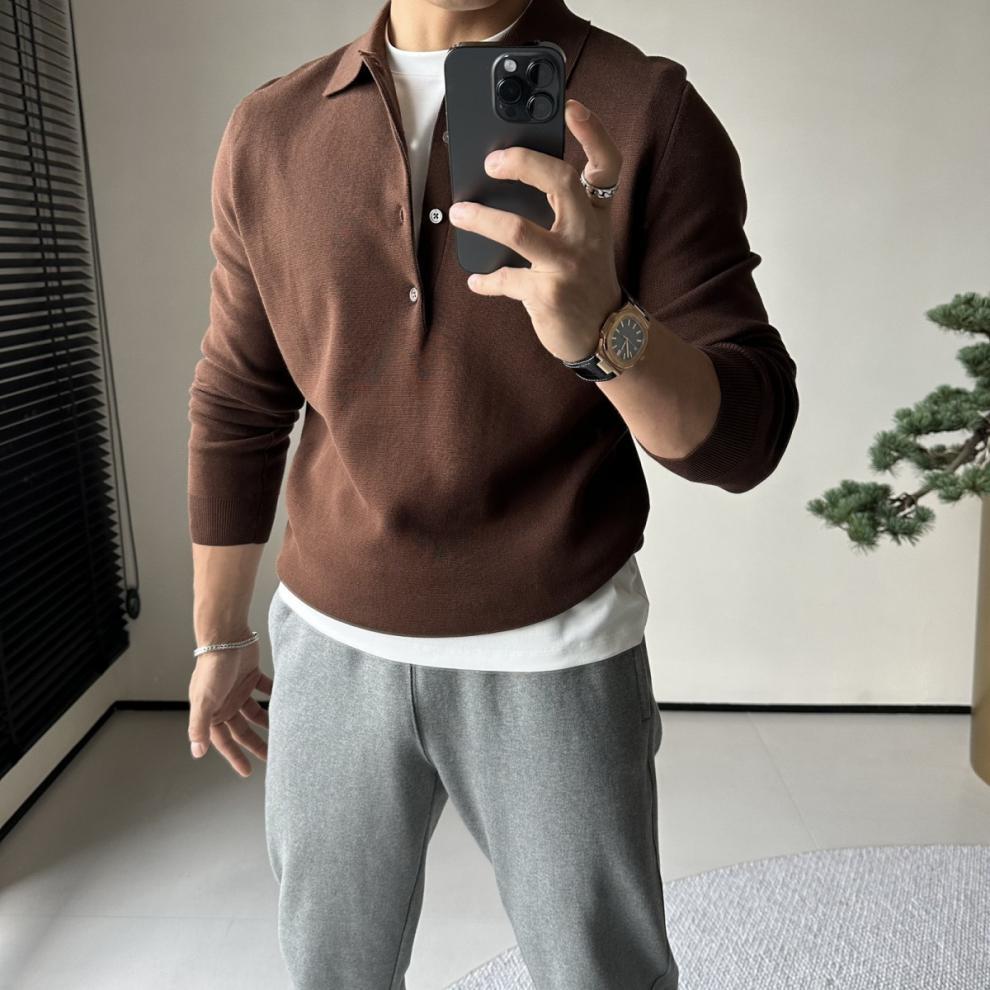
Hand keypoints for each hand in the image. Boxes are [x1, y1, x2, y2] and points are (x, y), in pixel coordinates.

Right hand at [188, 640, 271, 776]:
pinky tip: (286, 702)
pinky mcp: (251, 675)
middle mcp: (224, 702)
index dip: (234, 756)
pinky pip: (264, 689)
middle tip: (271, 757)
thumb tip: (197, 752)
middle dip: (254, 743)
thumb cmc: (213, 667)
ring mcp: (238, 689)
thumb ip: (200, 726)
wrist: (226, 635)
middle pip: (241, 729)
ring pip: (254, 712)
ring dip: (266, 721)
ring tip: (282, 732)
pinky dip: (273, 695)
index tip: (247, 771)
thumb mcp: (205, 700)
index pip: (223, 741)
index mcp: (212, 711)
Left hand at [447, 97, 623, 362]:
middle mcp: (587, 233)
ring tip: (459, 212)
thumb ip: (559, 211)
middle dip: (524, 162)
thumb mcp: (585, 240)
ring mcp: (568, 264)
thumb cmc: (586, 278)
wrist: (606, 335)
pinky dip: (487, 280)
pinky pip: (506, 279)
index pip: (606, 164)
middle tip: (492, 161)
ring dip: (483, 218)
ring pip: (520, 230)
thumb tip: (505, 182)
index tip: (570, 105)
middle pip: (560, 182)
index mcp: (597, 214)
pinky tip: (476, 279)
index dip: (592, 132)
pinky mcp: (548, 294)